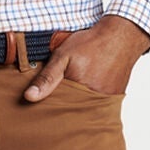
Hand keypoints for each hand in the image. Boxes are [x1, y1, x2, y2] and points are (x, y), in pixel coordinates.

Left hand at [22, 15, 149, 100]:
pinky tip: (83, 92)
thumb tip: (29, 97)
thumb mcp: (63, 56)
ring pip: (83, 110)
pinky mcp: (113, 99)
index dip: (48, 108)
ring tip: (70, 94)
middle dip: (61, 109)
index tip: (39, 107)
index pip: (57, 110)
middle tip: (54, 102)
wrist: (121, 37)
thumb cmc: (91, 44)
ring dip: (75, 106)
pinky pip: (96, 106)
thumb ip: (47, 78)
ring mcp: (105, 102)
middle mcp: (93, 101)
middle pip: (71, 112)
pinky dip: (88, 102)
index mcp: (78, 93)